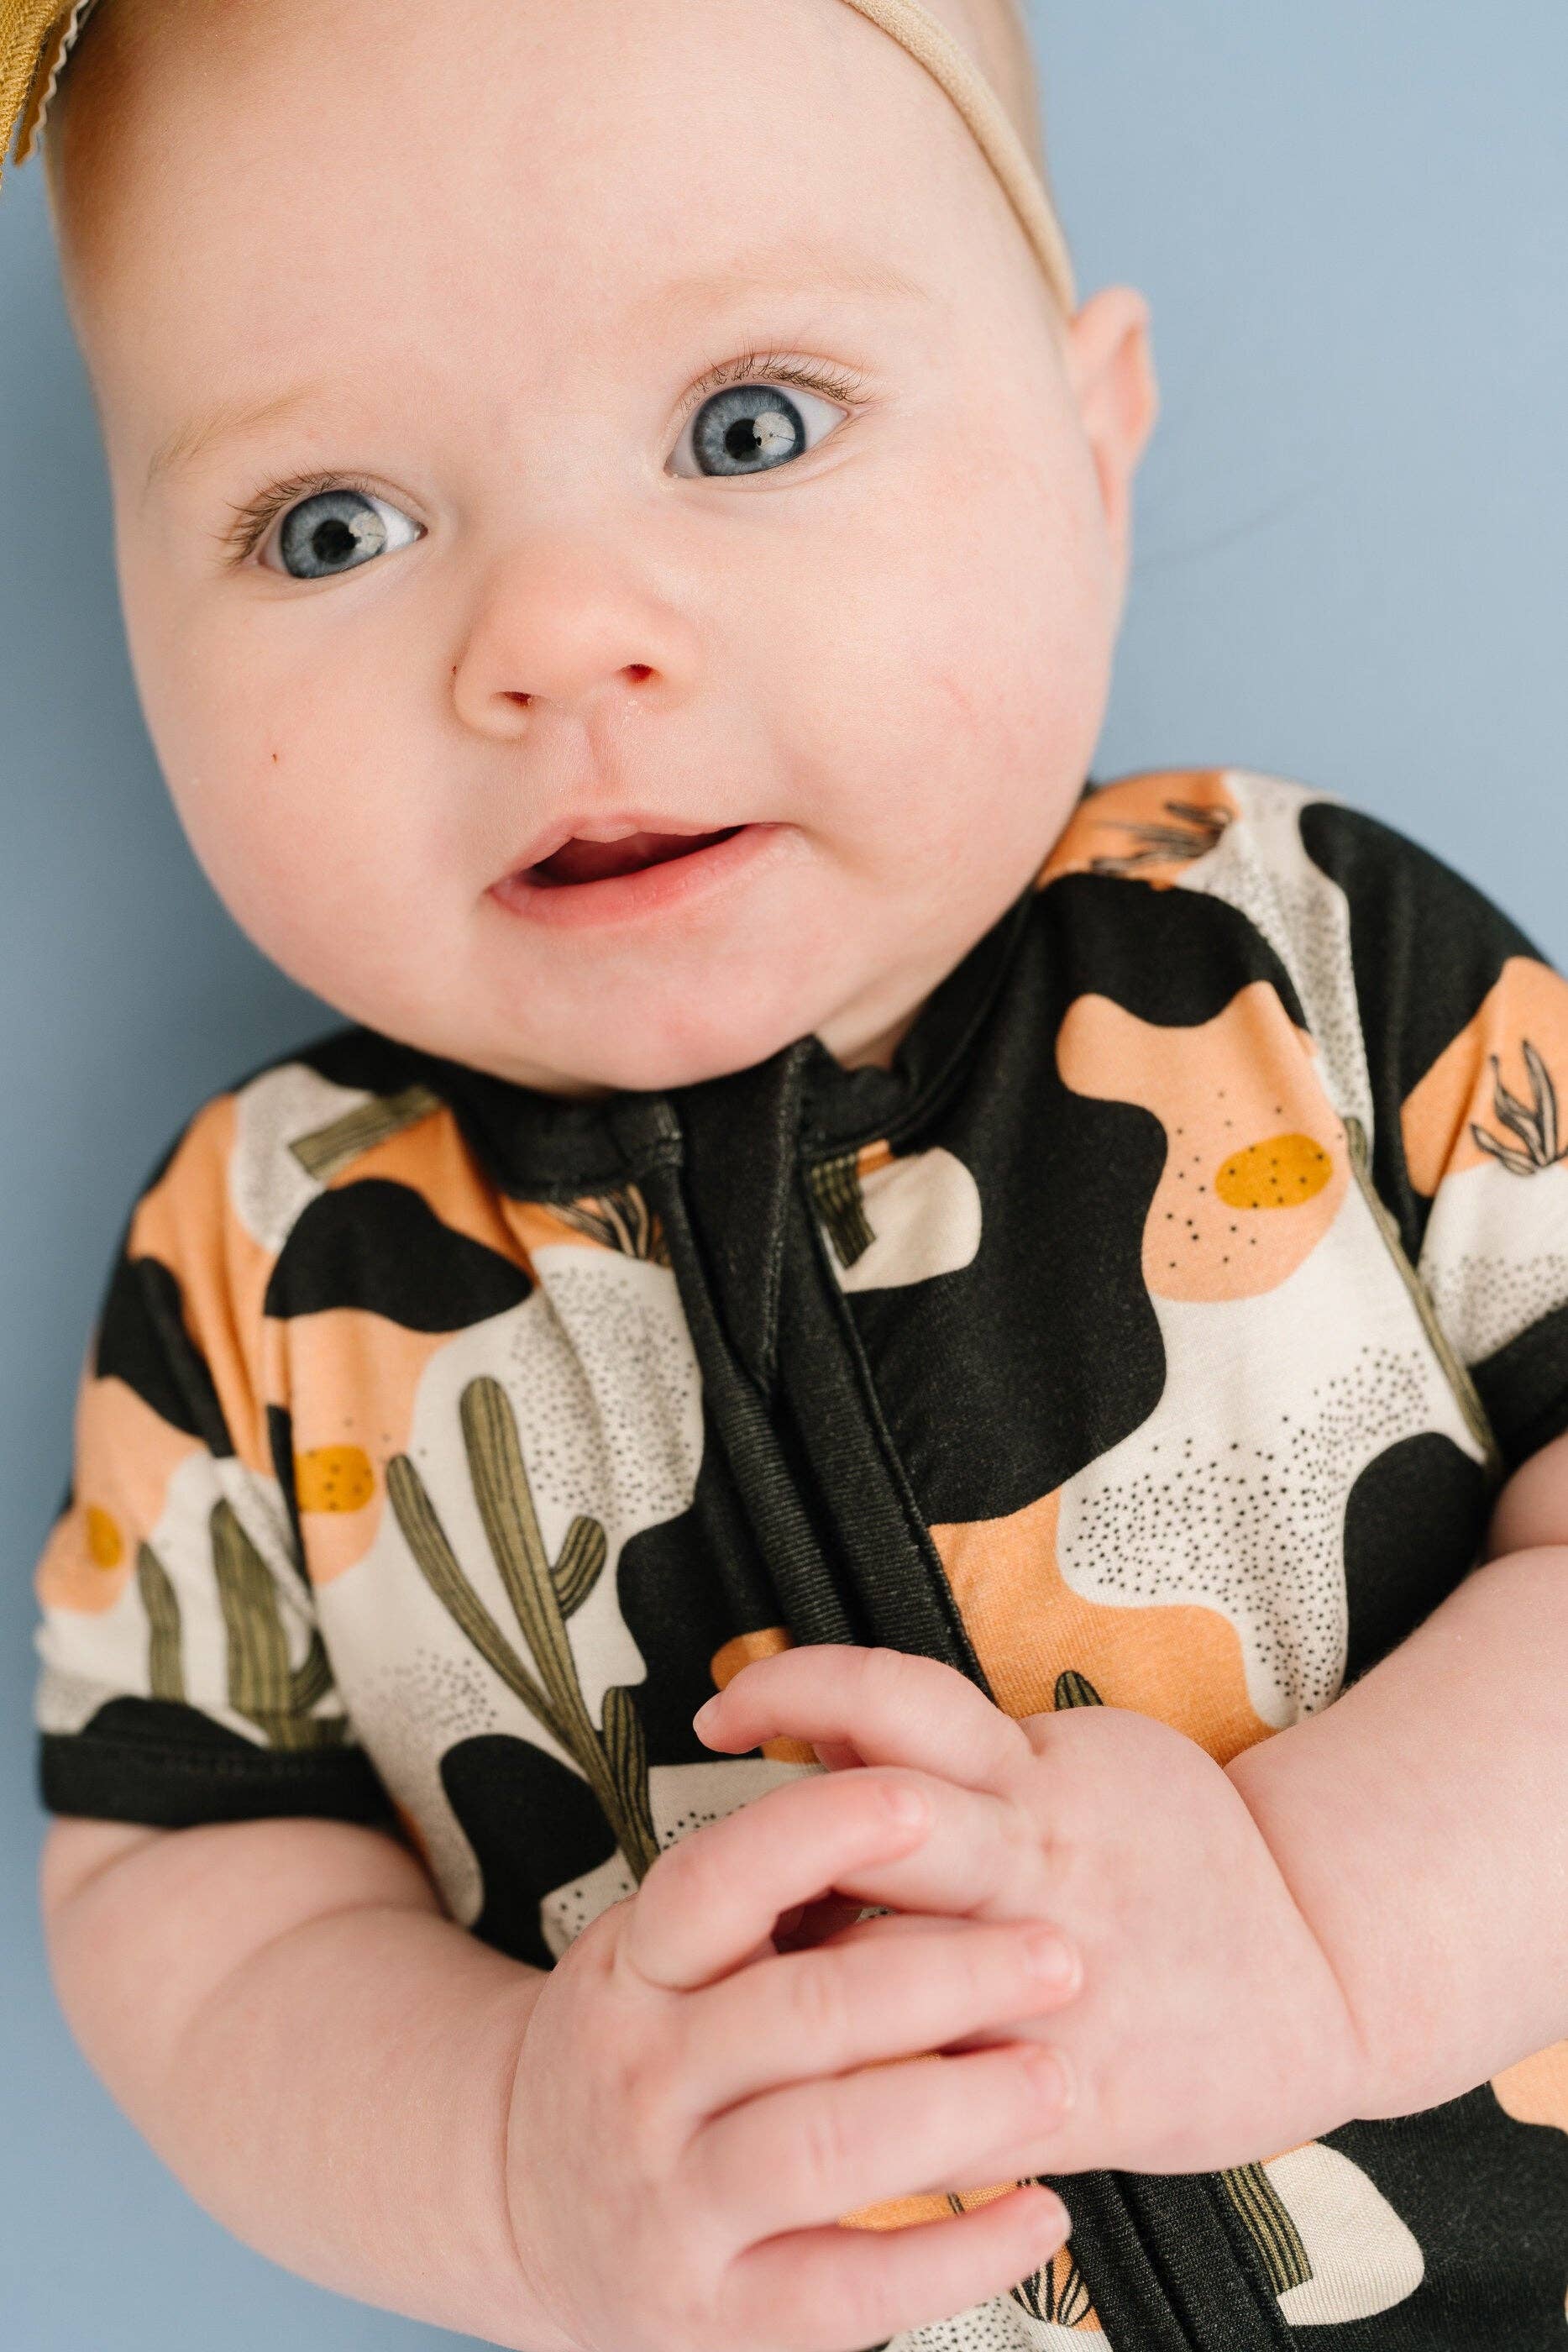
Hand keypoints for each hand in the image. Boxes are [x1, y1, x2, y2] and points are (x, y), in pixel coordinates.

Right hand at [503, 1761, 1078, 2351]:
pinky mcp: (718, 2317)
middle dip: (945, 1978)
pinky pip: (852, 2293)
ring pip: (828, 2148)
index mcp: (631, 1972)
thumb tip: (905, 1794)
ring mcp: (673, 2205)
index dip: (817, 1832)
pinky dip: (958, 2254)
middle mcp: (640, 2082)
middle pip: (801, 2014)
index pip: (713, 1882)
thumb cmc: (640, 2054)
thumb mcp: (660, 1954)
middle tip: (1057, 1954)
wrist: (522, 2208)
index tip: (926, 1800)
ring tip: (1055, 2077)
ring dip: (960, 2110)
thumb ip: (763, 1896)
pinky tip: (1037, 2213)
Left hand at [695, 1644, 1370, 2175]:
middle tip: (705, 1889)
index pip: (891, 1702)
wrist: (1327, 1960)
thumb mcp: (1080, 1759)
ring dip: (804, 1985)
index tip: (718, 1713)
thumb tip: (827, 1722)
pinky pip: (950, 2106)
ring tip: (745, 2003)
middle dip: (773, 1853)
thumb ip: (959, 1748)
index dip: (792, 1691)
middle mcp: (1032, 1863)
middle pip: (871, 1826)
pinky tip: (823, 2117)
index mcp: (1033, 1774)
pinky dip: (879, 2111)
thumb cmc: (1180, 1853)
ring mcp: (1052, 1977)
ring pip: (892, 1963)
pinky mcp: (1078, 2088)